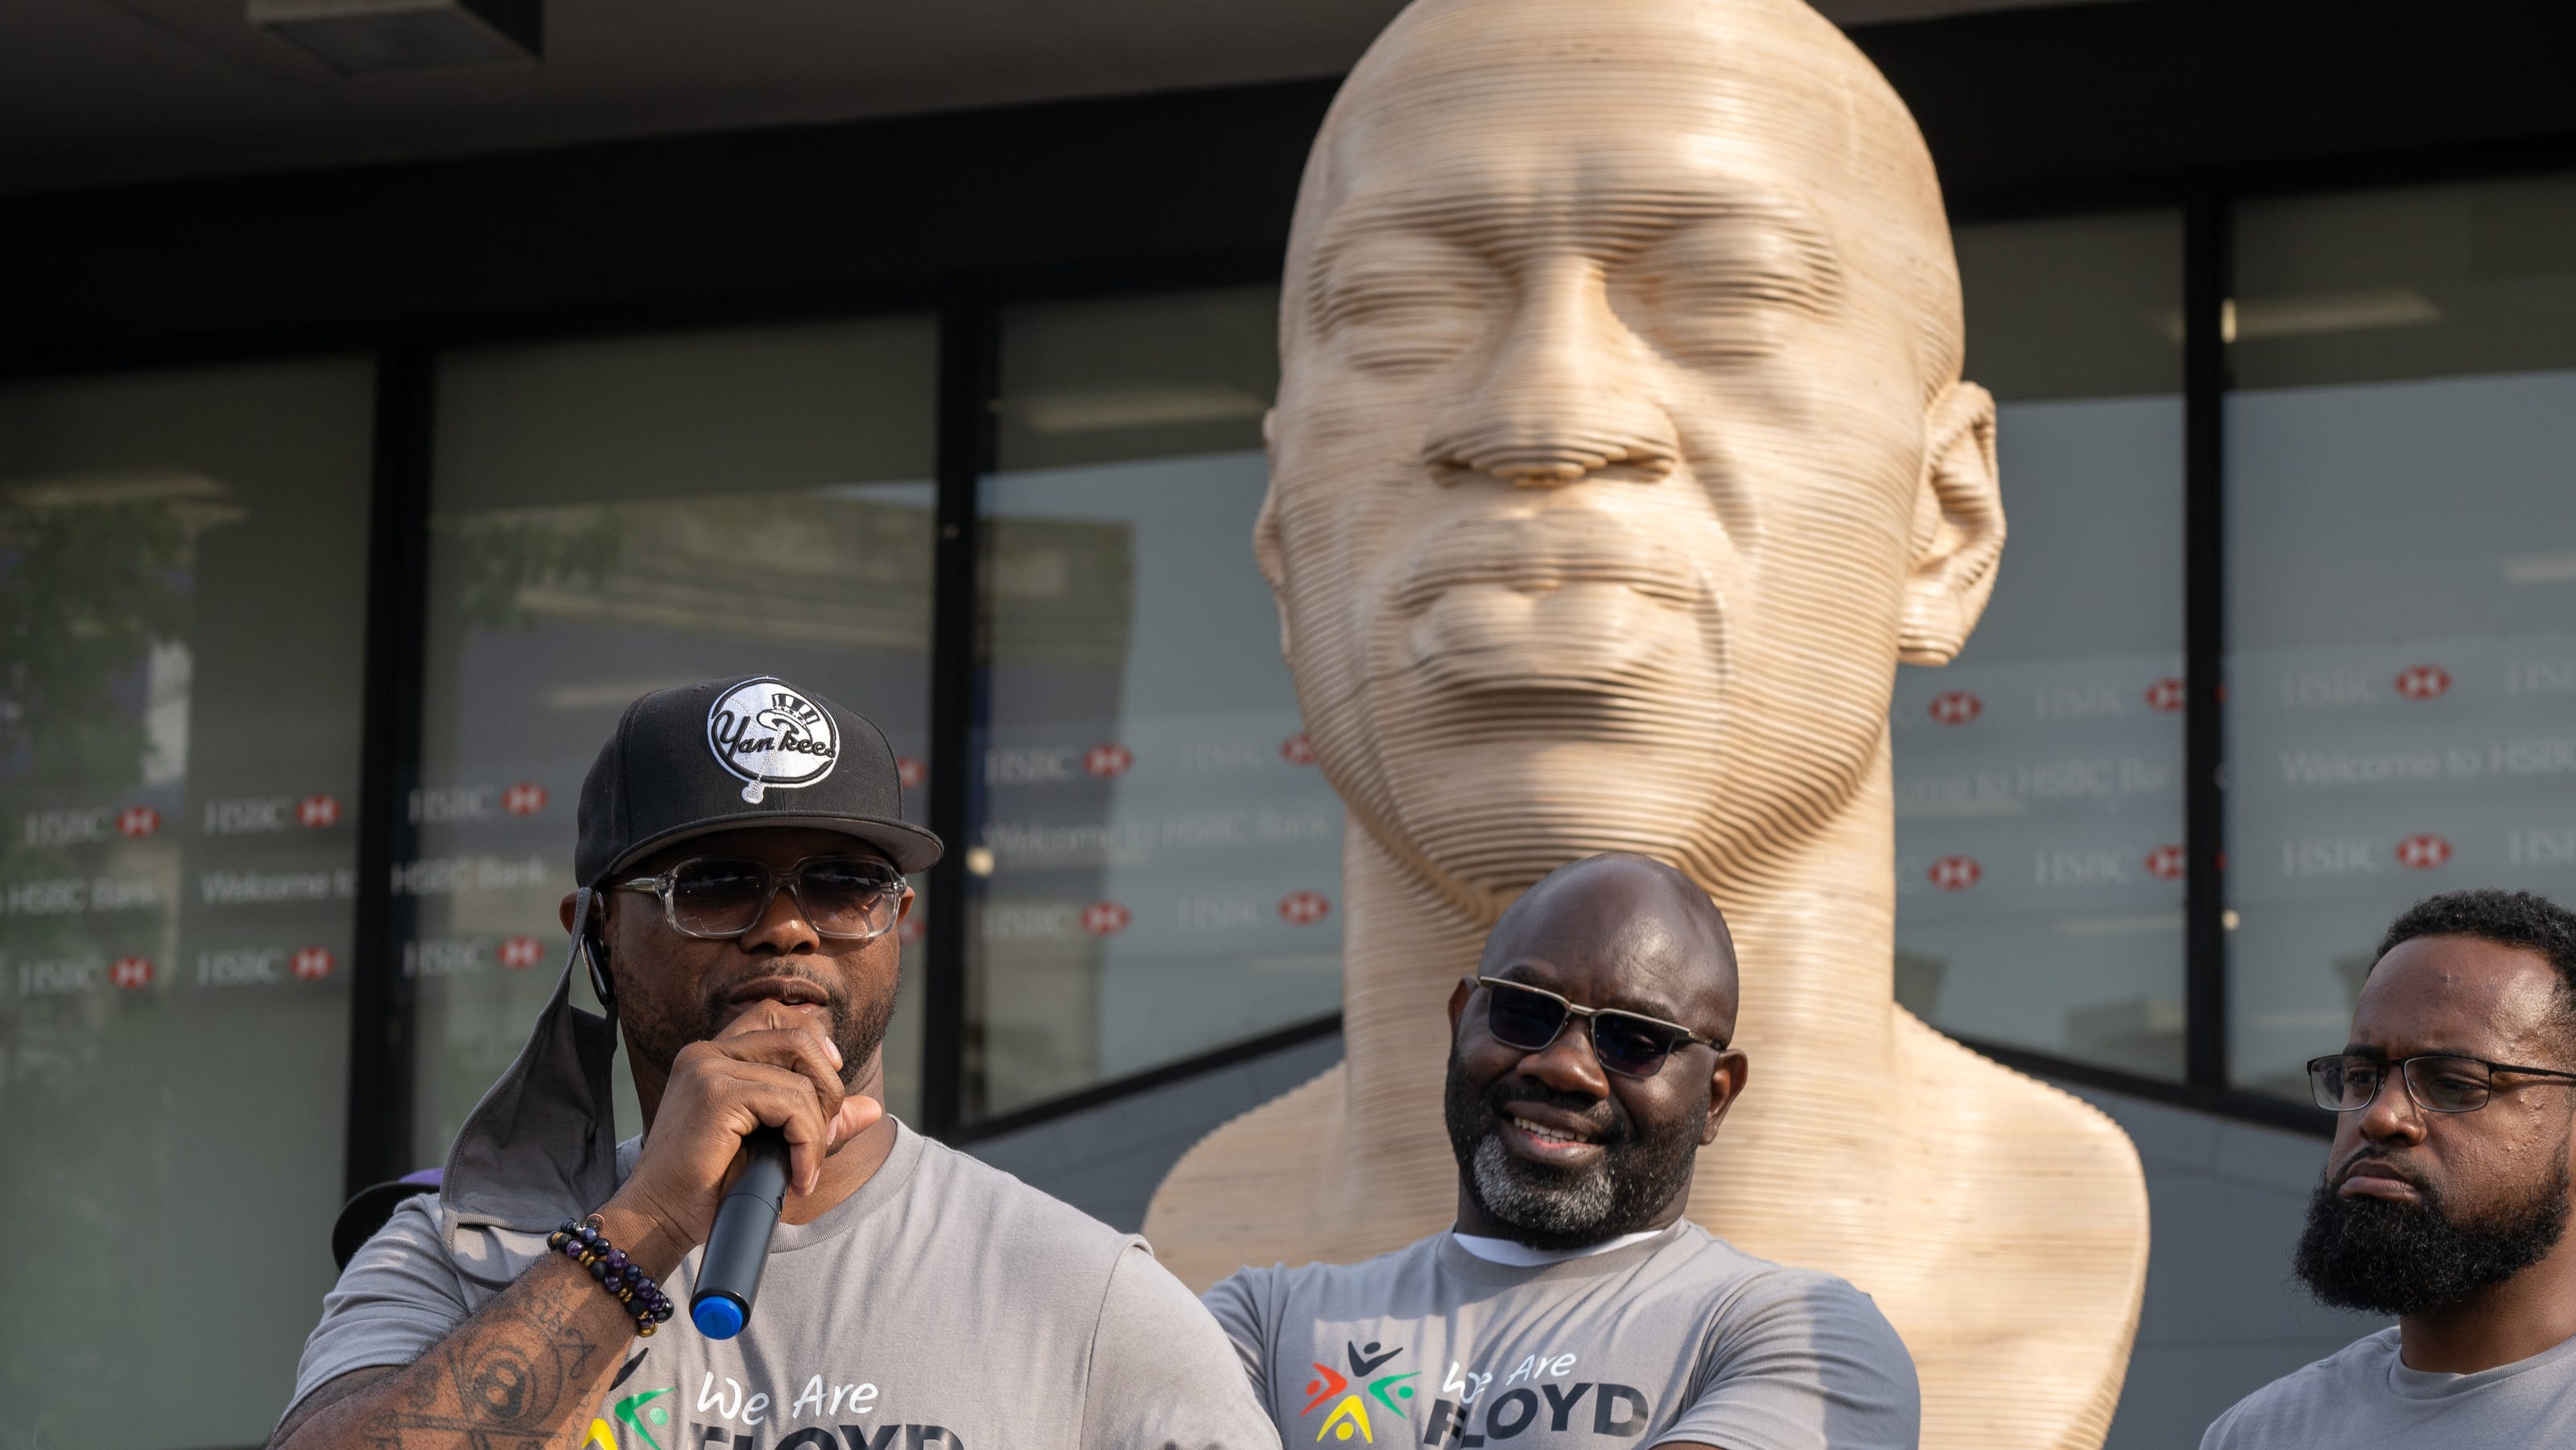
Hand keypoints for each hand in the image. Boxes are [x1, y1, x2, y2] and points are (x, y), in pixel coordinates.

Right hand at [597, 1003, 880, 1274]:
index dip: (815, 1042)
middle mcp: (705, 1052)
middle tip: (820, 1140)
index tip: (828, 1088)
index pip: (776, 1017)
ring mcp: (708, 1069)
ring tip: (804, 1169)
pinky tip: (797, 1178)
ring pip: (800, 1080)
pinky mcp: (717, 1094)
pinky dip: (808, 1144)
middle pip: (798, 1037)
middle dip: (827, 1088)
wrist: (657, 1220)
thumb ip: (817, 1121)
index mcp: (711, 1055)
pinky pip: (792, 1106)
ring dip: (817, 1129)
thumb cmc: (706, 1187)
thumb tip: (873, 1108)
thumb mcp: (771, 1145)